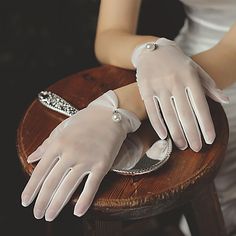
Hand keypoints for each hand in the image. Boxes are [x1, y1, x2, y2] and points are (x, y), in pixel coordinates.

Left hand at [21, 90, 139, 220]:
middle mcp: (70, 152)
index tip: (26, 201)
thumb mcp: (62, 129)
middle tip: (37, 214)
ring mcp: (87, 159)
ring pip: (68, 187)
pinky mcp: (102, 164)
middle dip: (42, 201)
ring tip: (50, 216)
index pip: (40, 171)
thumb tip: (31, 158)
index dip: (31, 188)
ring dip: (57, 205)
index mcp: (58, 143)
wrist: (110, 115)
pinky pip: (92, 186)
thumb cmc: (85, 121)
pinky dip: (85, 200)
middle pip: (52, 182)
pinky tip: (77, 212)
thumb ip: (46, 145)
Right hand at [132, 38, 228, 151]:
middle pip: (185, 113)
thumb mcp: (195, 69)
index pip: (201, 105)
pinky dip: (158, 124)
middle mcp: (175, 81)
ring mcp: (159, 85)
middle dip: (192, 133)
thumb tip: (225, 100)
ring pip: (169, 114)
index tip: (210, 139)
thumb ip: (209, 85)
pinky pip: (152, 110)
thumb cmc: (177, 62)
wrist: (153, 50)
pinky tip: (163, 136)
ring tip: (182, 146)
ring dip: (176, 133)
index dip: (206, 124)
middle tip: (196, 148)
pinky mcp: (145, 89)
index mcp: (190, 77)